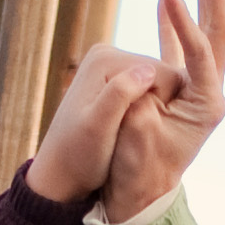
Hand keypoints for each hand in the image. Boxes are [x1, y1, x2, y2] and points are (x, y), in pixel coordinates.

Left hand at [26, 41, 172, 207]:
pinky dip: (147, 109)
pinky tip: (135, 128)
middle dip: (159, 105)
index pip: (162, 72)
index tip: (151, 130)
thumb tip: (148, 70)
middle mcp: (106, 54)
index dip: (165, 104)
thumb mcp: (99, 127)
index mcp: (105, 59)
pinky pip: (144, 91)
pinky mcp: (111, 80)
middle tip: (145, 134)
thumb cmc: (79, 156)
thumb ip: (120, 94)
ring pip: (154, 84)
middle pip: (158, 75)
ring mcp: (108, 66)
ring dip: (155, 109)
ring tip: (139, 134)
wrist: (59, 171)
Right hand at [98, 0, 224, 223]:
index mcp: (207, 106)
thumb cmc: (135, 167)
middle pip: (219, 33)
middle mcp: (209, 94)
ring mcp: (197, 91)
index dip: (184, 22)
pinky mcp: (180, 92)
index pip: (201, 54)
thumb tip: (142, 72)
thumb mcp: (135, 131)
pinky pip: (179, 49)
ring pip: (205, 36)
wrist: (138, 195)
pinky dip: (175, 23)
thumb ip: (140, 97)